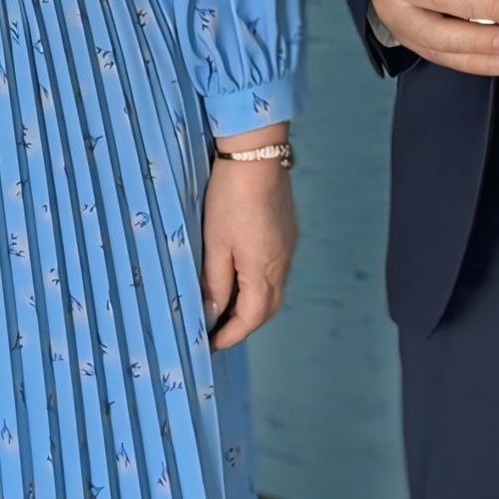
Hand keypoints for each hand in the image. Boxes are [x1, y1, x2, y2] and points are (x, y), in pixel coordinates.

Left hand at [202, 129, 296, 350]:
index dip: (230, 334)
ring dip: (251, 303)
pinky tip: (239, 275)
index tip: (210, 344)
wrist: (256, 154)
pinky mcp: (287, 231)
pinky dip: (257, 283)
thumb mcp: (215, 243)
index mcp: (264, 270)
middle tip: (217, 330)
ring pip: (273, 290)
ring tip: (225, 305)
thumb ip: (215, 283)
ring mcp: (288, 246)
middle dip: (244, 324)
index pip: (251, 318)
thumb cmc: (230, 198)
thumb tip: (213, 315)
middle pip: (267, 308)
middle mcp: (282, 263)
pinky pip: (275, 270)